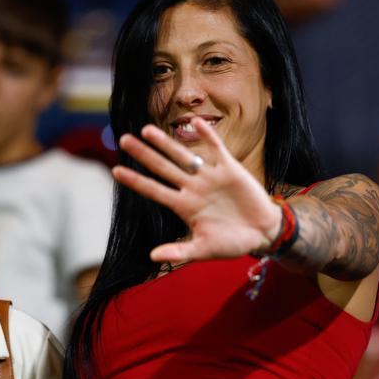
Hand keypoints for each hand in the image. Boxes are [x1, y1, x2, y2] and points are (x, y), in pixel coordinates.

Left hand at [113, 117, 282, 263]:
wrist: (262, 233)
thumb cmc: (232, 243)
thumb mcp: (204, 250)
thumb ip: (179, 252)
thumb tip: (152, 256)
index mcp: (184, 207)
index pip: (155, 191)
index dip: (136, 181)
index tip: (116, 171)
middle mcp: (193, 188)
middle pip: (163, 168)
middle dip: (144, 155)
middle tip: (123, 139)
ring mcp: (210, 177)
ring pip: (184, 156)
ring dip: (166, 143)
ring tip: (146, 130)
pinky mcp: (230, 169)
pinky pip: (216, 149)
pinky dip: (207, 136)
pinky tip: (195, 122)